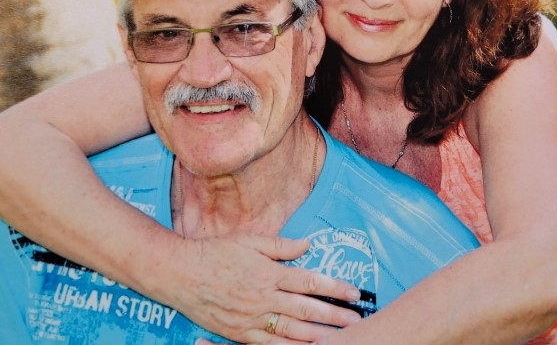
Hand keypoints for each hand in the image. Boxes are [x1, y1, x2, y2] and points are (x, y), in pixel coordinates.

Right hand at [158, 233, 360, 342]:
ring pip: (292, 330)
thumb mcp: (250, 241)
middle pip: (307, 309)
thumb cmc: (215, 253)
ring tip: (340, 337)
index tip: (354, 293)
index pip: (310, 282)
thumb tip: (308, 244)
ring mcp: (252, 318)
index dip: (335, 288)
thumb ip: (281, 245)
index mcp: (270, 273)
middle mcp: (265, 297)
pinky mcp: (239, 333)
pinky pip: (269, 344)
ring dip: (318, 334)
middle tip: (357, 320)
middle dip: (334, 315)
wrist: (180, 273)